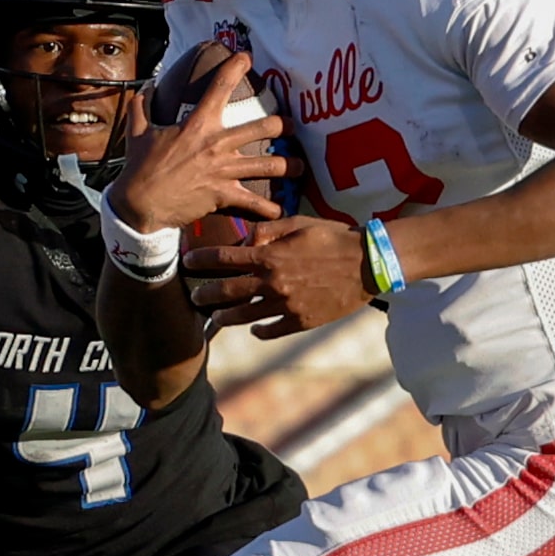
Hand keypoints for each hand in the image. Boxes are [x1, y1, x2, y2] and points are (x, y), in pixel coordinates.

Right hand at [107, 50, 290, 233]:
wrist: (140, 204)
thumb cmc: (140, 168)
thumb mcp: (137, 132)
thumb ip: (143, 106)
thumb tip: (147, 86)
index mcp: (198, 124)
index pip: (220, 85)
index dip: (236, 66)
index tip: (247, 57)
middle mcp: (217, 144)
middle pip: (264, 126)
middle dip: (283, 125)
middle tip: (291, 127)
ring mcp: (224, 170)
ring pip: (269, 164)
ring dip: (290, 166)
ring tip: (300, 168)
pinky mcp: (224, 195)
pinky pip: (255, 203)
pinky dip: (270, 209)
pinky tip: (280, 211)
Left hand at [183, 216, 372, 338]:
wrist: (367, 263)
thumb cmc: (333, 237)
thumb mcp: (298, 224)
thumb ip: (266, 231)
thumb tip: (244, 240)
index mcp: (269, 256)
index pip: (224, 258)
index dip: (201, 260)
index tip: (188, 261)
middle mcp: (272, 283)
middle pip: (226, 292)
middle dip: (205, 295)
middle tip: (193, 298)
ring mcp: (285, 306)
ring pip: (244, 316)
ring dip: (225, 318)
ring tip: (215, 318)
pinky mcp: (301, 321)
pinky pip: (272, 331)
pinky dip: (259, 332)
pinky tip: (252, 330)